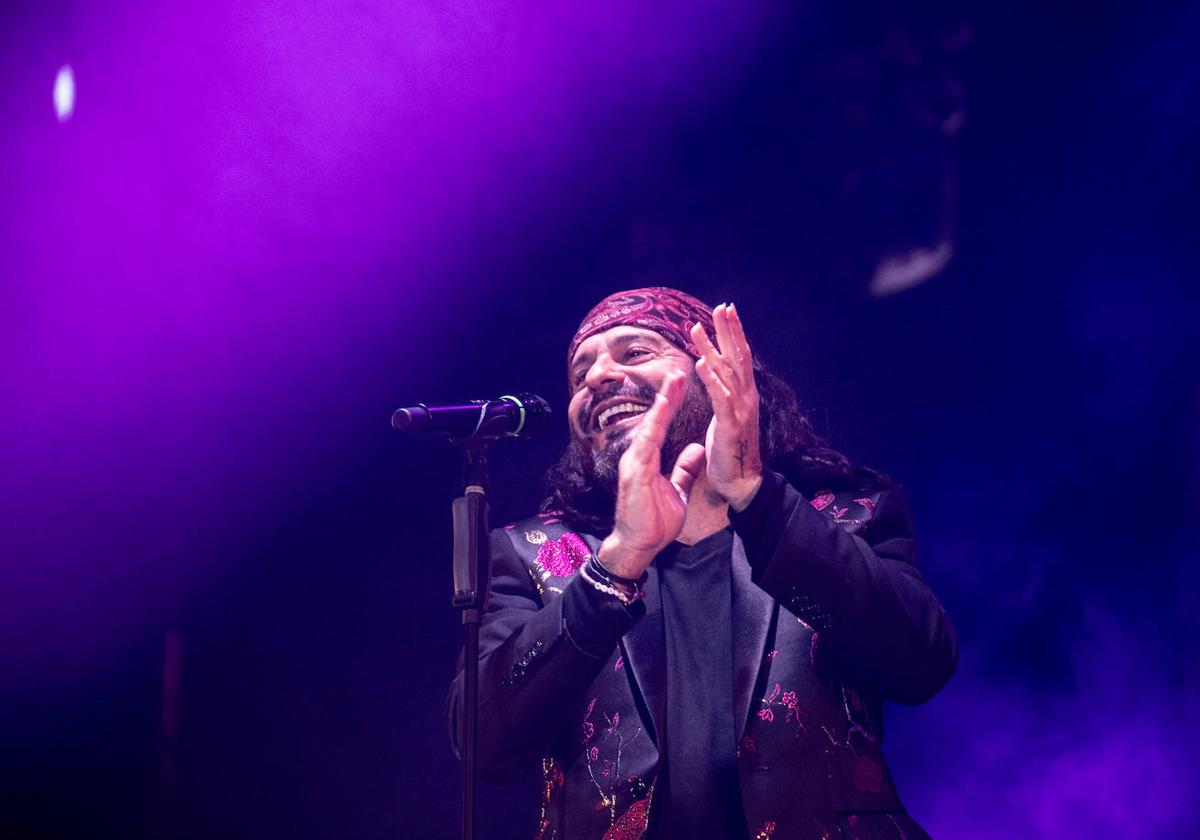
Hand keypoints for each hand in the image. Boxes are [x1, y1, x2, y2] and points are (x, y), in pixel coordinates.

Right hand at [597, 371, 706, 579]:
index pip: (661, 424)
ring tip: (674, 382)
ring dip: (662, 404)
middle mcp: (638, 456)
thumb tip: (695, 450)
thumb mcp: (677, 491)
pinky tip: (662, 410)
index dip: (672, 403)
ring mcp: (634, 463)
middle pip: (654, 419)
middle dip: (667, 395)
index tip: (682, 381)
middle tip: (679, 369)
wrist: (638, 545)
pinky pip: (646, 445)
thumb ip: (684, 469)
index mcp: (647, 458)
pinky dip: (654, 426)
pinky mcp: (634, 474)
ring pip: (649, 426)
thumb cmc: (653, 522)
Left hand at [691, 303, 762, 510]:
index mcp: (744, 394)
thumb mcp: (726, 416)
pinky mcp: (731, 425)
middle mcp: (746, 397)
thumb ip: (722, 394)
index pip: (740, 357)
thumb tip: (714, 373)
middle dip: (729, 330)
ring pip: (727, 372)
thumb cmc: (730, 451)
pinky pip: (720, 398)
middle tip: (721, 306)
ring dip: (712, 348)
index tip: (725, 311)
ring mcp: (741, 410)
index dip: (733, 334)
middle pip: (738, 357)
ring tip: (698, 328)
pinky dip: (711, 379)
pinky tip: (700, 363)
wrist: (741, 483)